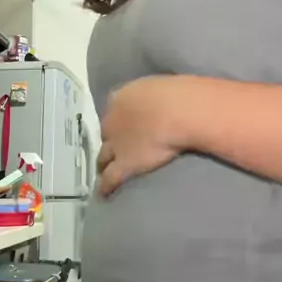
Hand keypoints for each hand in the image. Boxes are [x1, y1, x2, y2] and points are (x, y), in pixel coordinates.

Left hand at [97, 75, 188, 195]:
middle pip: (105, 134)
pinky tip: (105, 193)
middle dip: (110, 141)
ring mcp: (116, 144)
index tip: (125, 125)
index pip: (113, 110)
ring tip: (104, 171)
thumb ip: (152, 96)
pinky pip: (110, 178)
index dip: (118, 120)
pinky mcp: (124, 164)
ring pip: (103, 157)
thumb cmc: (176, 94)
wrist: (179, 112)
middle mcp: (112, 121)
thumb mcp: (159, 87)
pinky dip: (106, 186)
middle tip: (115, 149)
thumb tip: (158, 101)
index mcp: (121, 98)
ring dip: (103, 164)